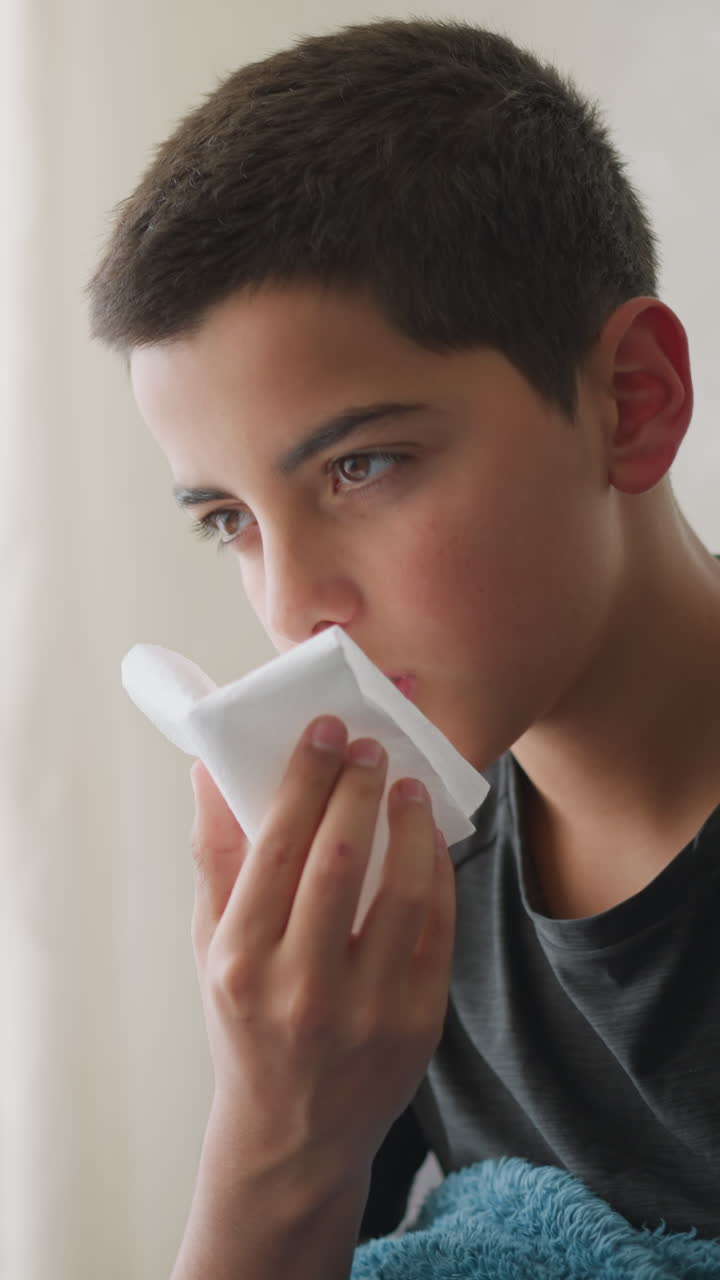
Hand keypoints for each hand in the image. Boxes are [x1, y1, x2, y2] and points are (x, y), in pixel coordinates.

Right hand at [188, 715, 455, 1194]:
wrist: (292, 1135)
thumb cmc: (245, 1027)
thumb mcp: (212, 947)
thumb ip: (215, 858)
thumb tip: (208, 772)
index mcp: (239, 959)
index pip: (277, 845)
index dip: (306, 777)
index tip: (326, 730)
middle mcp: (299, 985)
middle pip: (340, 858)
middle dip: (359, 786)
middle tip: (370, 745)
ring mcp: (365, 1009)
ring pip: (404, 890)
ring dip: (411, 824)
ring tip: (408, 787)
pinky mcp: (418, 1022)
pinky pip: (438, 928)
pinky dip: (440, 873)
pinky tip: (430, 842)